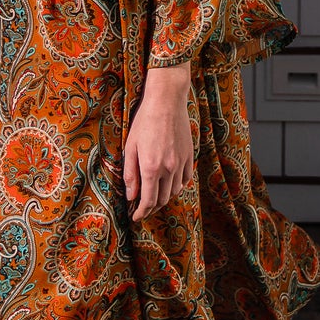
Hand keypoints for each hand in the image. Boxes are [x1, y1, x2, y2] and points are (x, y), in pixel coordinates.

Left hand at [123, 65, 193, 222]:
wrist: (167, 102)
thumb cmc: (144, 122)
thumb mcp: (130, 147)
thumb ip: (130, 174)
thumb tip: (130, 196)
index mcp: (151, 168)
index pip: (148, 201)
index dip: (141, 212)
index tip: (135, 217)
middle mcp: (168, 169)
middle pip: (162, 199)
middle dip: (152, 208)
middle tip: (143, 209)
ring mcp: (181, 163)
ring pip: (175, 191)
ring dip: (164, 198)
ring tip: (155, 198)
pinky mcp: (189, 156)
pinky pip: (185, 179)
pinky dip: (177, 186)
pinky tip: (170, 184)